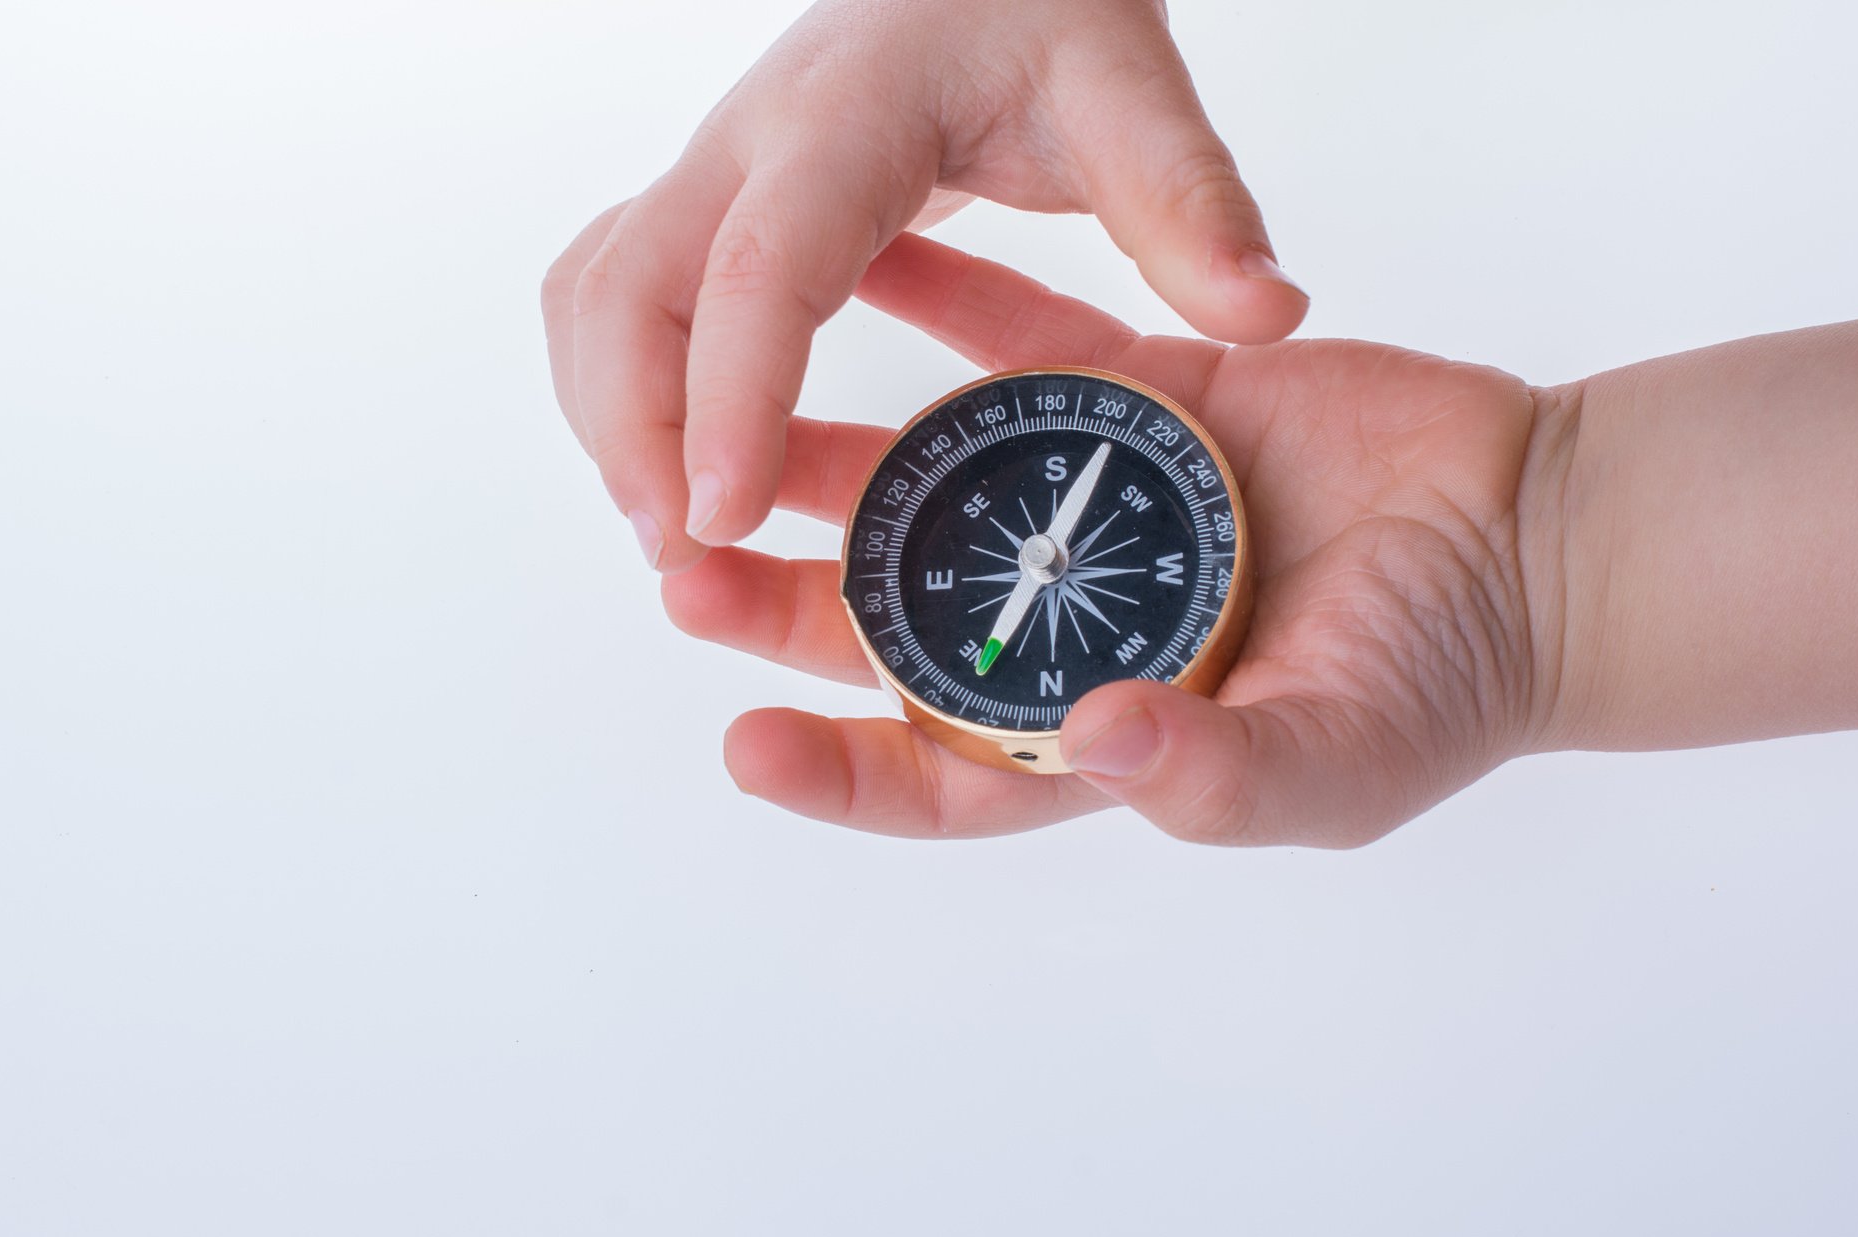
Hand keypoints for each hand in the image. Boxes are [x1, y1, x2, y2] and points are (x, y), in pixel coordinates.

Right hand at [541, 0, 1307, 571]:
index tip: (726, 516)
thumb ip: (1190, 199)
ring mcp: (708, 172)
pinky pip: (607, 298)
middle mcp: (746, 146)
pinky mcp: (703, 205)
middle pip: (624, 291)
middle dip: (635, 434)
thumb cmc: (1041, 9)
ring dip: (609, 420)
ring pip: (591, 296)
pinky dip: (614, 391)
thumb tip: (1266, 313)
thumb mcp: (1128, 88)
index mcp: (843, 124)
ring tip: (680, 541)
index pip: (758, 268)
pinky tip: (672, 469)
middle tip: (688, 561)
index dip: (730, 397)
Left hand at [662, 233, 1568, 844]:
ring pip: (931, 488)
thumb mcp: (1336, 760)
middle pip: (895, 628)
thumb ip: (1215, 771)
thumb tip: (1095, 742)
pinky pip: (1018, 352)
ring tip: (735, 436)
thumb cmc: (1446, 678)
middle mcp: (1065, 626)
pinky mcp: (1132, 401)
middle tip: (689, 576)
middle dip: (787, 612)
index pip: (941, 768)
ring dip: (833, 468)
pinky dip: (948, 313)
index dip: (842, 772)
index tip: (748, 746)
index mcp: (1093, 733)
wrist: (1533, 530)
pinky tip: (869, 276)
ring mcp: (1089, 510)